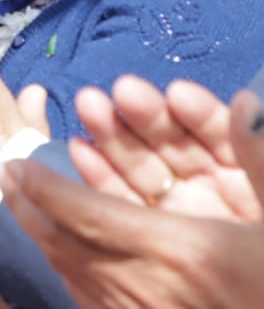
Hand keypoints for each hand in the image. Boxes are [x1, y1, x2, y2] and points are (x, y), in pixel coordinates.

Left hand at [0, 157, 263, 308]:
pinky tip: (70, 262)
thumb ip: (260, 158)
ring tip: (25, 211)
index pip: (83, 212)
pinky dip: (73, 276)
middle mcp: (151, 290)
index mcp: (181, 251)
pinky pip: (96, 305)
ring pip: (74, 278)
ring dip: (43, 240)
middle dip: (26, 208)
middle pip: (64, 244)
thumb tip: (245, 102)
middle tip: (4, 178)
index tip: (14, 162)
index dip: (42, 185)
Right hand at [71, 76, 261, 221]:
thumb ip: (259, 155)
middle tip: (122, 89)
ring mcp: (180, 213)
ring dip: (113, 135)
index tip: (177, 93)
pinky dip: (100, 177)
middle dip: (145, 115)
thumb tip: (247, 103)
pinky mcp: (151, 237)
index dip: (198, 113)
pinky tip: (80, 149)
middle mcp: (212, 189)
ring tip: (88, 103)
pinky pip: (123, 203)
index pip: (218, 133)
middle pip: (173, 145)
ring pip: (142, 169)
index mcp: (248, 175)